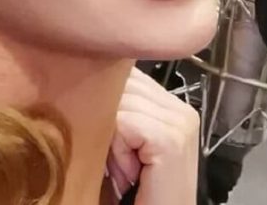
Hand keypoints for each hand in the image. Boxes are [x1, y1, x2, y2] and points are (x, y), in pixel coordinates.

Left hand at [107, 68, 199, 203]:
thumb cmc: (137, 192)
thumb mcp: (125, 143)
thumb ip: (117, 111)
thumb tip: (85, 76)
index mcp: (172, 105)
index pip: (129, 74)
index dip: (108, 99)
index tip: (109, 136)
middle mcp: (181, 108)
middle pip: (124, 84)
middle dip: (109, 118)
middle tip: (118, 159)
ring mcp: (181, 123)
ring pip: (121, 103)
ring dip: (112, 138)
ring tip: (125, 167)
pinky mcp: (172, 140)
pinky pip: (126, 123)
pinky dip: (118, 149)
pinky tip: (129, 171)